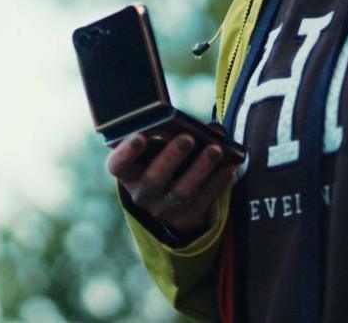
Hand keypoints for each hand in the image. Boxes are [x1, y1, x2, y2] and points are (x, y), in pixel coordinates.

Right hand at [106, 130, 239, 236]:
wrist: (169, 199)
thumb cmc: (163, 160)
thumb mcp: (158, 149)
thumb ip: (174, 134)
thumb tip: (211, 128)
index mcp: (127, 172)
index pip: (118, 165)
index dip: (126, 152)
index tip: (140, 136)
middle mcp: (141, 194)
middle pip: (154, 178)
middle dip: (171, 157)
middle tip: (187, 138)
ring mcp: (162, 209)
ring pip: (181, 192)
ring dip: (200, 169)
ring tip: (215, 149)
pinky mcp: (184, 219)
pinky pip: (202, 202)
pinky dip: (217, 183)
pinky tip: (229, 166)